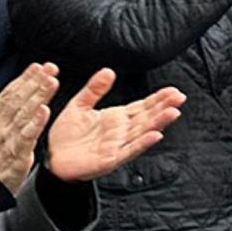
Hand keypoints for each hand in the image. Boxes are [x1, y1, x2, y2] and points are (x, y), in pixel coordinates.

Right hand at [0, 63, 60, 194]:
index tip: (37, 66)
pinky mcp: (16, 153)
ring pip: (25, 113)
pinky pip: (27, 135)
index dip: (24, 79)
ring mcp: (7, 138)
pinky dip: (35, 122)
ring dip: (38, 96)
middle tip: (50, 68)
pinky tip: (45, 111)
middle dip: (35, 82)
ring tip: (52, 82)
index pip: (9, 93)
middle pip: (19, 99)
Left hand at [47, 69, 185, 181]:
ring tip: (173, 112)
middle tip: (179, 97)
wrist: (52, 158)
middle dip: (163, 107)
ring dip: (158, 123)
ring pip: (142, 132)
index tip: (172, 90)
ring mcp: (117, 146)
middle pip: (146, 118)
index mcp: (116, 118)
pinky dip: (142, 144)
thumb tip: (108, 71)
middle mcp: (120, 132)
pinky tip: (154, 136)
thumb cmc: (66, 135)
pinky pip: (128, 150)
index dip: (157, 99)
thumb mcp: (79, 105)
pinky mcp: (110, 159)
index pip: (141, 106)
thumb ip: (94, 89)